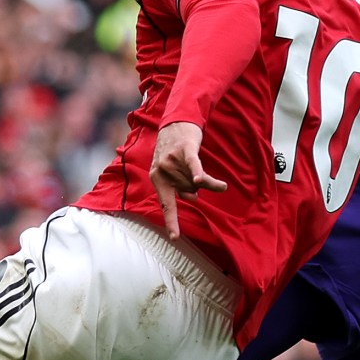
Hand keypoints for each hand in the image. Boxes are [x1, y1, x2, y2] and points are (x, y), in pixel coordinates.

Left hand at [149, 121, 226, 238]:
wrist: (176, 122)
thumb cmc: (174, 151)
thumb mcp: (172, 171)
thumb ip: (180, 187)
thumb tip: (192, 197)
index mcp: (156, 178)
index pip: (166, 204)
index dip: (171, 220)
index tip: (175, 237)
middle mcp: (162, 170)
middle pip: (188, 190)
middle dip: (194, 184)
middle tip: (189, 169)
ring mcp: (172, 160)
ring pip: (196, 180)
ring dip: (203, 176)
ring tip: (196, 164)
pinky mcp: (185, 149)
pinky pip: (194, 165)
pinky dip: (198, 172)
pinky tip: (201, 179)